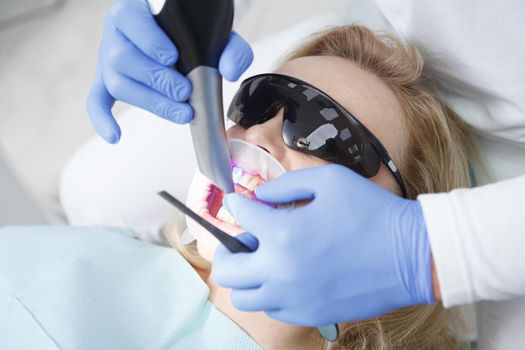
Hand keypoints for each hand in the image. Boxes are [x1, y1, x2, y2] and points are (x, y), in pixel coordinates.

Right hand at [87, 0, 252, 142]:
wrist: (183, 31)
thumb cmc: (194, 30)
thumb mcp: (216, 30)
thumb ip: (230, 48)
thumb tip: (230, 72)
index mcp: (136, 9)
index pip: (131, 21)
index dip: (149, 41)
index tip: (172, 57)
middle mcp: (117, 32)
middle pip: (122, 59)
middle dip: (156, 80)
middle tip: (184, 92)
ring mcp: (109, 58)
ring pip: (117, 83)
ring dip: (151, 102)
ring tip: (182, 112)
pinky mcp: (109, 80)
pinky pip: (97, 99)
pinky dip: (103, 118)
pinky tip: (115, 135)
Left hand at [212, 164, 434, 325]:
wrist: (411, 255)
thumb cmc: (373, 214)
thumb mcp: (330, 180)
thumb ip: (286, 184)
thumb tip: (260, 196)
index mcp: (283, 233)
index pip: (240, 215)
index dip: (236, 204)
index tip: (238, 203)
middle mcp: (280, 271)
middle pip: (226, 269)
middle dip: (226, 248)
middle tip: (240, 239)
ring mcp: (293, 298)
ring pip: (242, 296)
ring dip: (244, 276)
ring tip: (262, 260)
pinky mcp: (309, 314)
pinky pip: (271, 309)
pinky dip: (268, 293)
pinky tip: (285, 277)